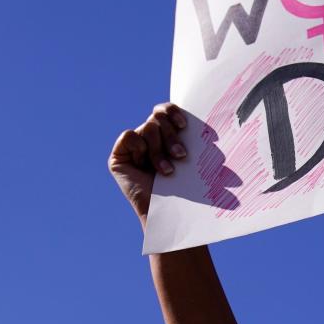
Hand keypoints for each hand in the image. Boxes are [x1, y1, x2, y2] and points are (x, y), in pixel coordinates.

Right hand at [108, 102, 189, 222]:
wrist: (170, 213)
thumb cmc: (186, 189)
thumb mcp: (192, 157)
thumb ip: (190, 135)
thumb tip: (205, 112)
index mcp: (167, 135)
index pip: (166, 110)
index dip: (173, 111)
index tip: (185, 126)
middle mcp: (149, 138)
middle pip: (158, 116)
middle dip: (171, 135)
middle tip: (181, 156)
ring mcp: (133, 148)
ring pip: (148, 127)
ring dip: (160, 150)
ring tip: (168, 171)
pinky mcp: (118, 157)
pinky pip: (129, 136)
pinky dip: (139, 147)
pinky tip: (143, 165)